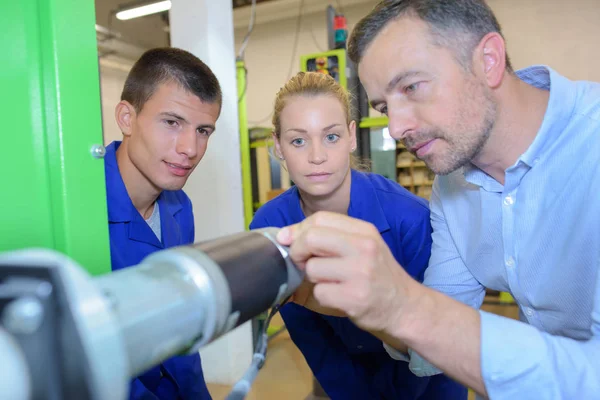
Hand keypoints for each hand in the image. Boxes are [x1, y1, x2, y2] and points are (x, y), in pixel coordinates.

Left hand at [277, 211, 418, 335]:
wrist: (405, 306)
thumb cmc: (377, 274)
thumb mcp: (361, 246)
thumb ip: (328, 236)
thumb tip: (284, 235)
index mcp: (364, 231)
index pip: (320, 219)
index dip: (298, 229)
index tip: (290, 241)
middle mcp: (364, 247)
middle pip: (311, 238)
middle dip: (298, 251)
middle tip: (303, 263)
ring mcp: (360, 273)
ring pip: (312, 268)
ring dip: (313, 279)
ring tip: (332, 282)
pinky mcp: (354, 297)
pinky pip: (319, 293)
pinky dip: (323, 297)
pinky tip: (339, 297)